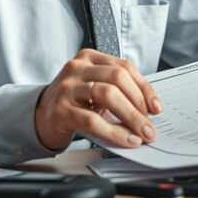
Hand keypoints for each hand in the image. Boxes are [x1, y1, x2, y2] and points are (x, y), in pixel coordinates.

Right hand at [34, 48, 161, 149]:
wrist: (41, 116)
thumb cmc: (75, 101)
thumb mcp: (95, 87)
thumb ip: (119, 90)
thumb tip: (149, 109)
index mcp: (89, 58)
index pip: (124, 67)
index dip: (144, 88)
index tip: (156, 107)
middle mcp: (77, 68)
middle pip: (117, 78)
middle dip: (139, 103)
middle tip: (150, 125)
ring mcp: (67, 87)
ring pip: (107, 95)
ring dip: (130, 116)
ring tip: (141, 133)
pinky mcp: (60, 110)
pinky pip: (92, 120)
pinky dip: (113, 132)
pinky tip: (126, 139)